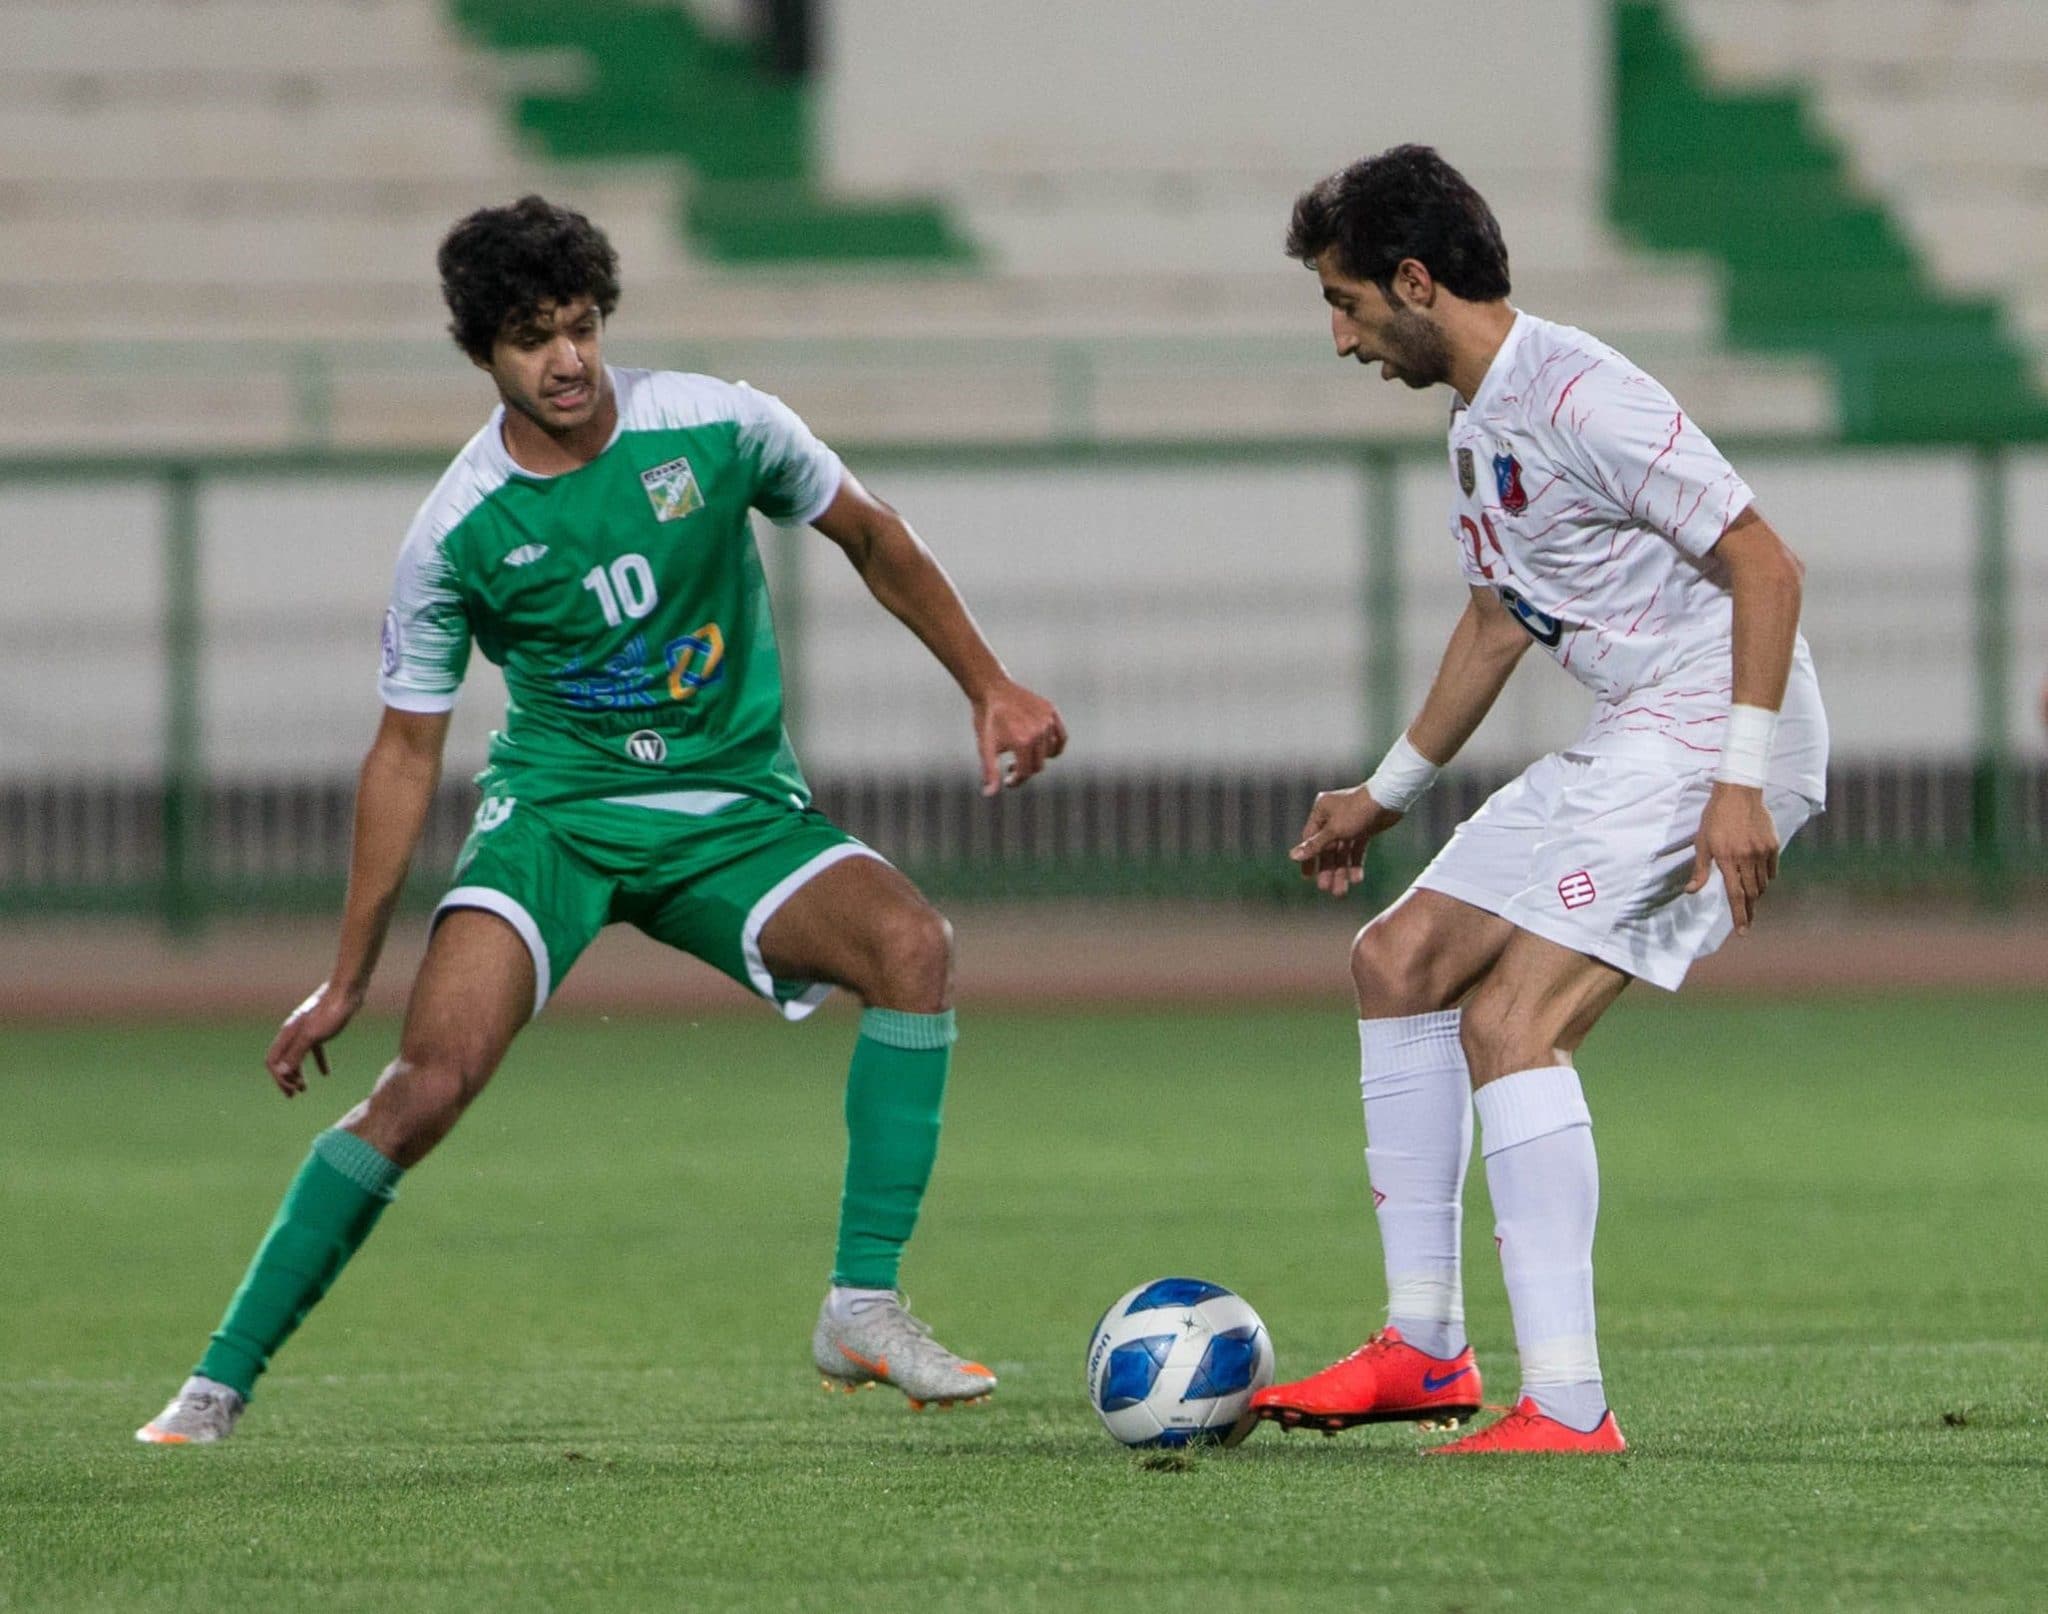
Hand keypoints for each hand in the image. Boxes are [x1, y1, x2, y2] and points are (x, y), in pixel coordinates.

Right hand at [265, 981, 362, 1096]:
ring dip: (298, 1073)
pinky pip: (314, 1050)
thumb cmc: (331, 1012)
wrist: (348, 991)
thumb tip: (281, 1072)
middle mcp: (293, 1032)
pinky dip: (318, 1062)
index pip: (273, 1061)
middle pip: (282, 1060)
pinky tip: (326, 1073)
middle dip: (286, 1079)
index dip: (279, 1078)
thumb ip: (296, 1053)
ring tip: (304, 1089)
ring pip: (297, 1056)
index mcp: (288, 1034)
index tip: (293, 1090)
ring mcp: (306, 1030)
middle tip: (293, 1095)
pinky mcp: (320, 1029)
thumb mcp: (313, 1036)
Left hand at [972, 678, 1067, 795]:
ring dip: (1037, 758)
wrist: (991, 689)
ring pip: (1050, 752)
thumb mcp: (986, 747)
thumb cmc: (986, 720)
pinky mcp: (1051, 711)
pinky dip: (1054, 745)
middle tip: (1009, 767)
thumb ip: (990, 771)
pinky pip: (1061, 736)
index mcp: (1023, 742)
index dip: (1016, 780)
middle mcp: (1039, 732)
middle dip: (1024, 770)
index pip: (1026, 772)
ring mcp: (1047, 720)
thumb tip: (989, 794)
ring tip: (1022, 754)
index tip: (1007, 781)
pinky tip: (1041, 747)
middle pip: (1038, 765)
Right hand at [1290, 785, 1402, 896]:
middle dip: (1328, 869)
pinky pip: (1356, 849)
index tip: (1307, 877)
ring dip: (1341, 871)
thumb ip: (1314, 846)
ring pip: (1342, 851)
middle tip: (1326, 889)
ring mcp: (1349, 823)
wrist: (1389, 799)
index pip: (1310, 838)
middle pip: (1327, 848)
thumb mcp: (1334, 830)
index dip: (1309, 858)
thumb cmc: (1358, 810)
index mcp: (1321, 811)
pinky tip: (1356, 879)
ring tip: (1341, 891)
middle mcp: (1333, 816)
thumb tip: (1293, 856)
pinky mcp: (1364, 828)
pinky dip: (1355, 863)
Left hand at [1685, 781, 1779, 932]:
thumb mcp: (1701, 843)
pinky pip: (1772, 870)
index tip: (1742, 932)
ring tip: (1749, 898)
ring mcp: (1762, 851)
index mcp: (1727, 859)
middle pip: (1752, 893)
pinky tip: (1759, 878)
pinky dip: (1766, 878)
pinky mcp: (1773, 844)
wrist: (1738, 792)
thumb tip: (1691, 892)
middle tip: (1746, 923)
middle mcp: (1747, 858)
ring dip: (1756, 894)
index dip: (1740, 916)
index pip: (1735, 895)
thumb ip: (1699, 869)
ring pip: (1762, 883)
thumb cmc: (1714, 818)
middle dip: (1749, 911)